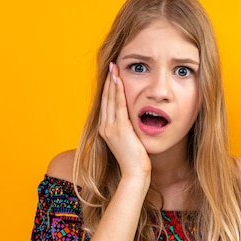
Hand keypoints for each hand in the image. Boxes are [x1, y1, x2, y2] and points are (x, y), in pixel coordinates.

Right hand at [99, 62, 151, 180]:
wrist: (134, 174)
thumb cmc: (135, 161)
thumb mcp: (129, 141)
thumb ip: (128, 130)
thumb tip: (134, 121)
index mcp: (105, 130)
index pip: (106, 104)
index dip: (109, 89)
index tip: (112, 75)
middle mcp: (105, 127)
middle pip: (105, 98)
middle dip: (109, 81)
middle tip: (112, 65)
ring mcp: (110, 128)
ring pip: (110, 99)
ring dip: (112, 82)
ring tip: (114, 68)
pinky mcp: (119, 129)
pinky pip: (118, 105)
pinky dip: (118, 92)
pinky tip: (119, 81)